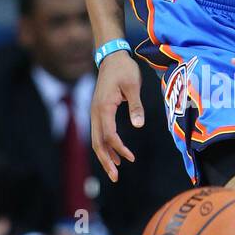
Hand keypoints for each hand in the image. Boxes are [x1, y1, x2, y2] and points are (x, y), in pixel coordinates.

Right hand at [90, 51, 143, 180]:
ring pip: (97, 140)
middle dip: (105, 161)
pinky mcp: (99, 112)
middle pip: (97, 142)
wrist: (111, 57)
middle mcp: (96, 112)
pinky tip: (115, 156)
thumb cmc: (124, 69)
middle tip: (115, 177)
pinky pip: (100, 133)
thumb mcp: (133, 85)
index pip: (108, 134)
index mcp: (103, 107)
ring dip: (105, 156)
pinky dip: (106, 146)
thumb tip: (138, 125)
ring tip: (115, 172)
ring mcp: (95, 113)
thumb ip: (136, 106)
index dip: (119, 148)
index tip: (130, 157)